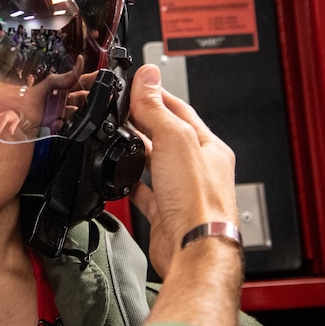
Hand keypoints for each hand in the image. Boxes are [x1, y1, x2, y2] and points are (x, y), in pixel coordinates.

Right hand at [128, 64, 237, 277]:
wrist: (193, 248)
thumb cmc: (198, 201)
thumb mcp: (175, 140)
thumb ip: (156, 109)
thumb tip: (147, 77)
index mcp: (208, 146)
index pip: (179, 110)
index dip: (155, 95)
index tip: (135, 85)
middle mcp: (197, 168)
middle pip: (166, 135)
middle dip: (142, 120)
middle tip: (120, 108)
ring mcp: (180, 190)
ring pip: (154, 162)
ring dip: (135, 149)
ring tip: (117, 137)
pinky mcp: (164, 211)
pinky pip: (144, 191)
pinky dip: (130, 182)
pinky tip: (120, 177)